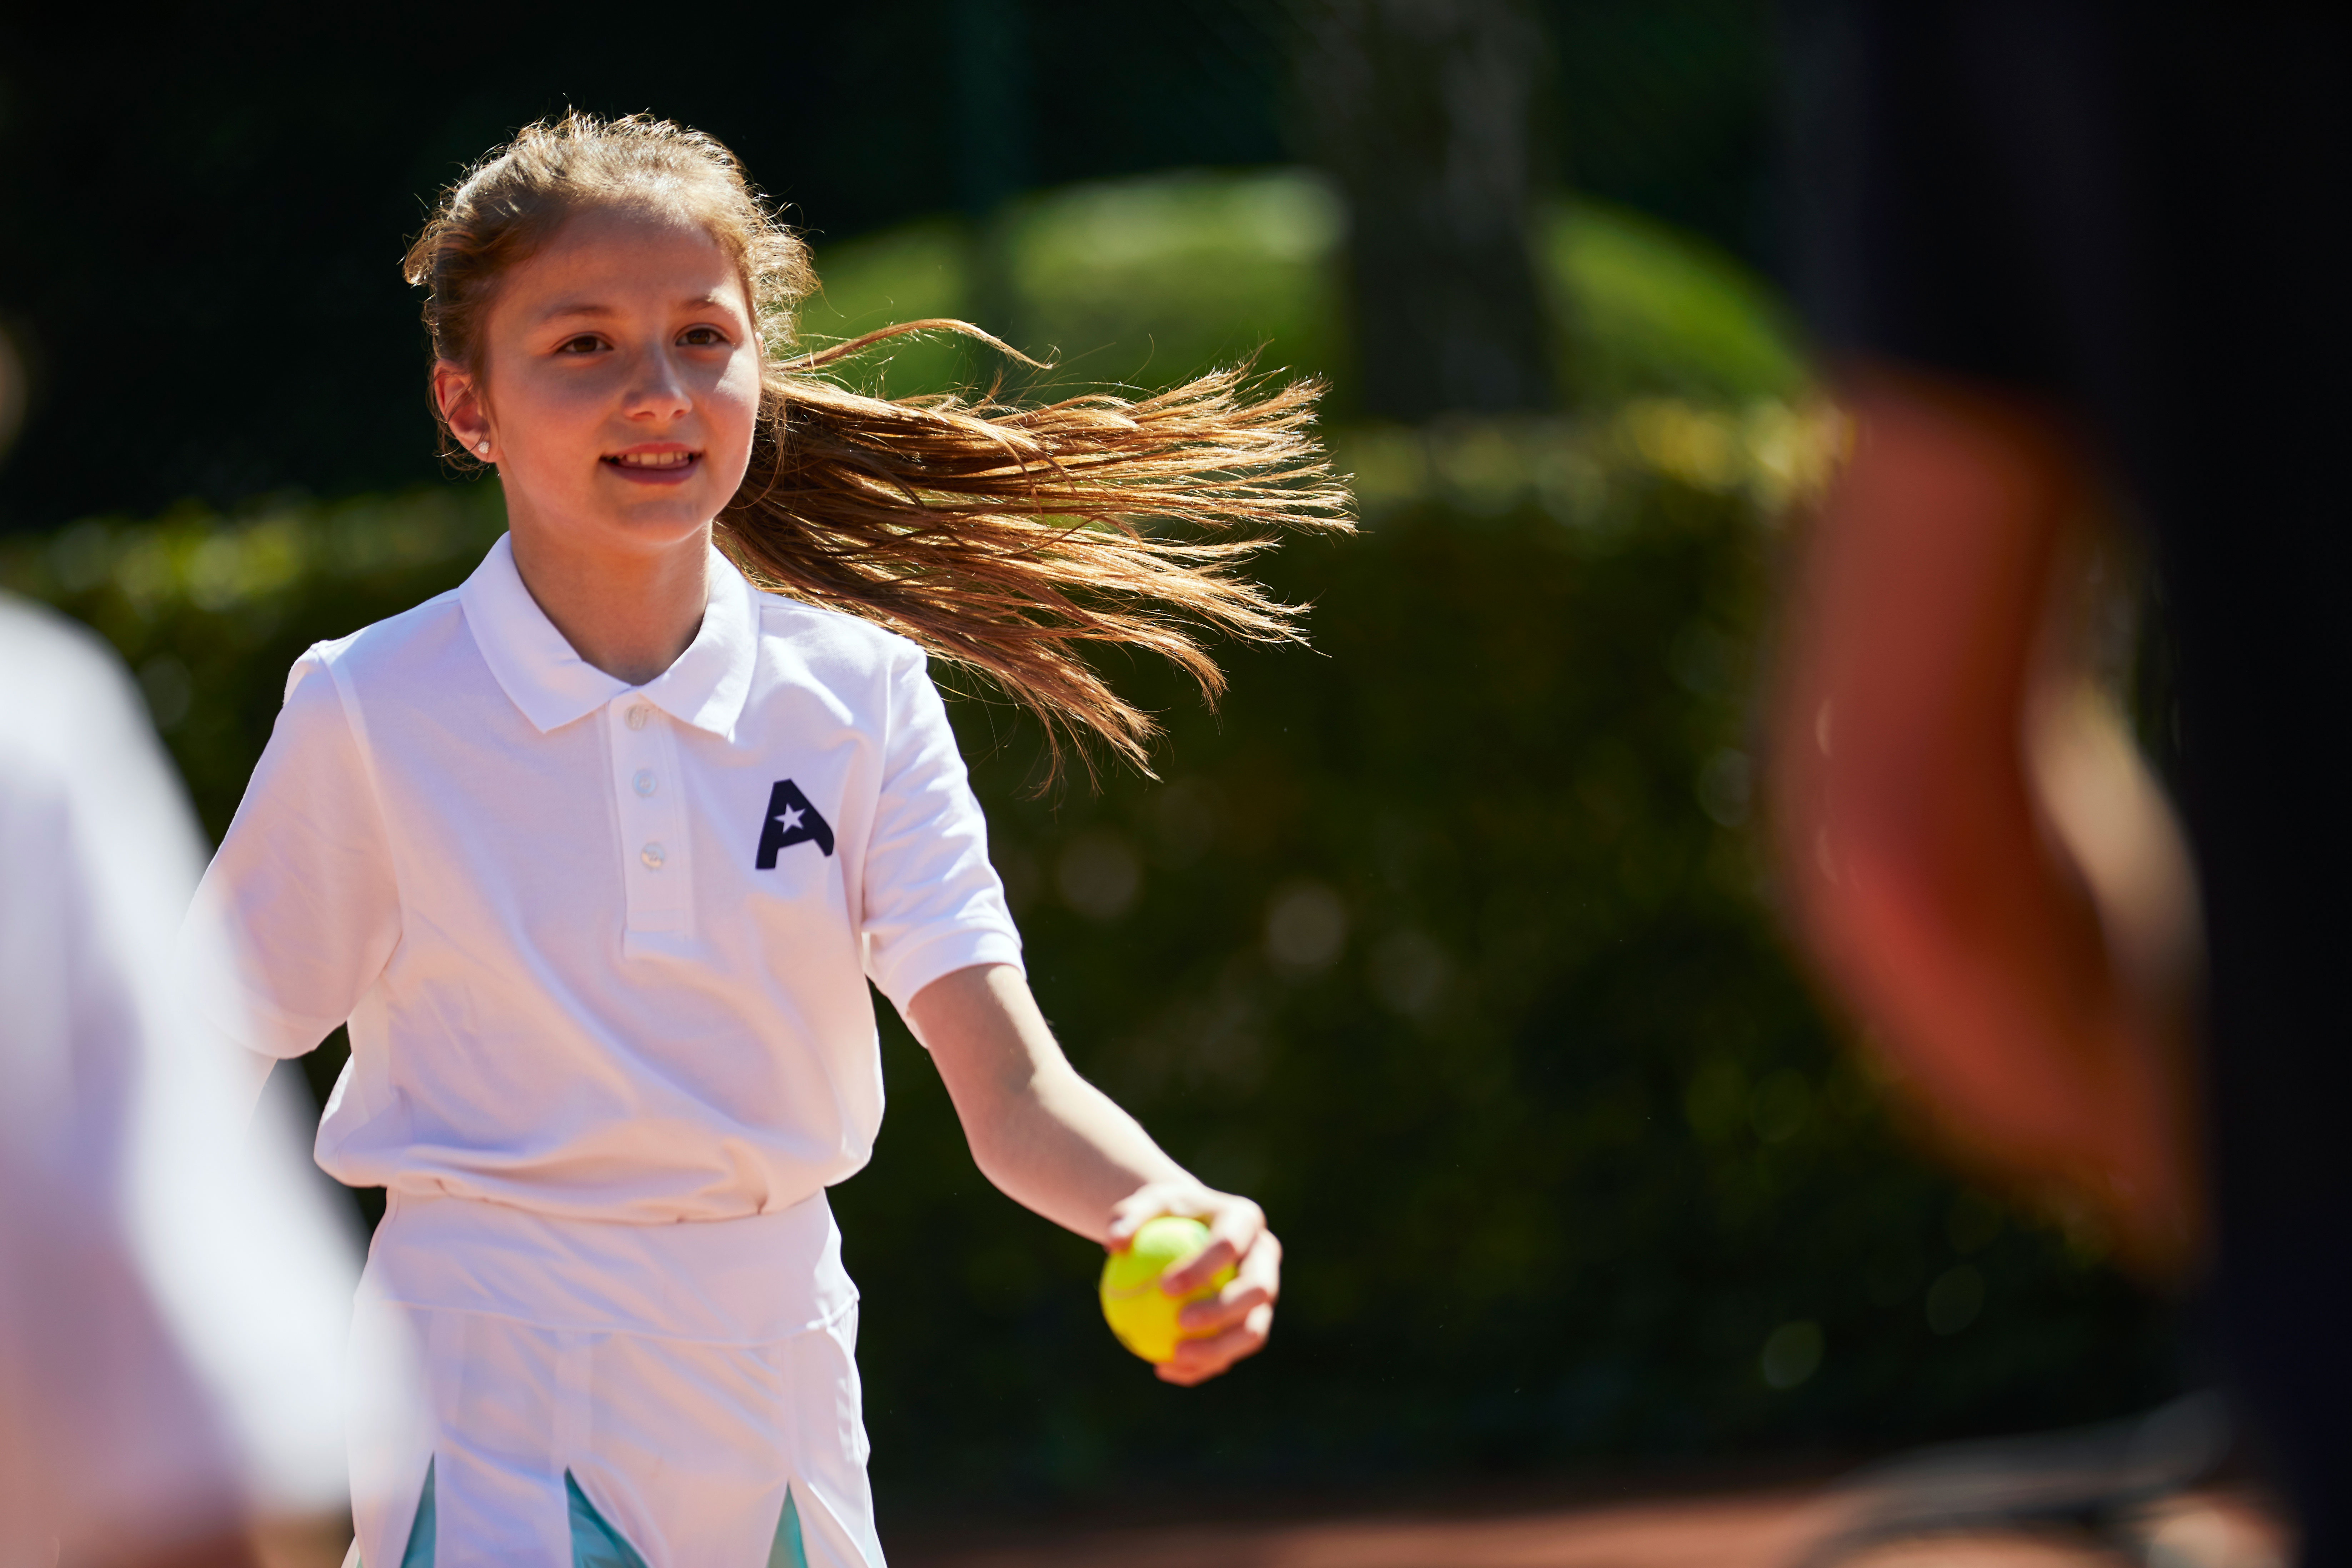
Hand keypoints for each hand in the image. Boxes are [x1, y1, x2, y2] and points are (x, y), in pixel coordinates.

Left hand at [1107, 1182, 1281, 1385]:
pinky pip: (1232, 1350)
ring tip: (1175, 1357)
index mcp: (1245, 1219)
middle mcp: (1264, 1256)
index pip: (1229, 1244)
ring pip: (1253, 1329)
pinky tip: (1164, 1369)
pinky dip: (1202, 1365)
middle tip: (1181, 1322)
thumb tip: (1113, 1243)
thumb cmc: (1162, 1214)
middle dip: (1224, 1310)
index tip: (1164, 1287)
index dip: (1202, 1268)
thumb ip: (1128, 1218)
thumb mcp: (1143, 1204)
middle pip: (1257, 1289)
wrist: (1185, 1226)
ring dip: (1218, 1349)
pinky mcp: (1254, 1320)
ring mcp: (1264, 1292)